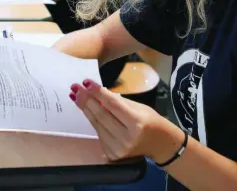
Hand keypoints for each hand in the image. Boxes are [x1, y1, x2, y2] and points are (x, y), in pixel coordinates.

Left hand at [70, 79, 184, 162]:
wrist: (160, 144)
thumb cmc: (151, 121)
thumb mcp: (139, 107)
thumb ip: (118, 102)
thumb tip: (97, 93)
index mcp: (137, 123)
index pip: (113, 105)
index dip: (98, 93)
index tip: (86, 82)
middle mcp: (127, 138)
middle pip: (101, 115)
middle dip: (87, 100)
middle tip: (75, 87)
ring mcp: (118, 148)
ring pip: (97, 124)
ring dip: (85, 109)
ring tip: (76, 96)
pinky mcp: (112, 154)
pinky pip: (99, 133)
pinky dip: (92, 120)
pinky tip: (86, 109)